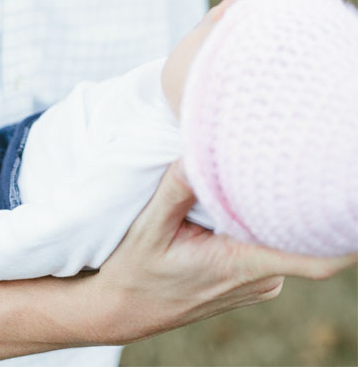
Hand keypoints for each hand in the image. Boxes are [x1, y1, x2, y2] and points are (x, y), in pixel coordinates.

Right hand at [94, 160, 357, 343]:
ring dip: (265, 212)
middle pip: (298, 234)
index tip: (344, 202)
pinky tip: (229, 212)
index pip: (316, 259)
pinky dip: (254, 225)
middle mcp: (261, 278)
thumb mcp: (148, 230)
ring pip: (281, 237)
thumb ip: (176, 191)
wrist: (126, 310)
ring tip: (238, 186)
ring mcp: (261, 283)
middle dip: (288, 201)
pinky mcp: (255, 281)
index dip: (342, 237)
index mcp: (242, 264)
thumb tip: (195, 153)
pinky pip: (268, 245)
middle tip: (272, 164)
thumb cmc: (136, 271)